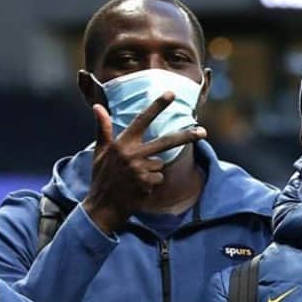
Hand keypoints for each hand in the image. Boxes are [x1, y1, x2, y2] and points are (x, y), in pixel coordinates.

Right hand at [82, 93, 205, 234]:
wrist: (102, 207)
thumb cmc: (101, 178)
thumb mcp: (99, 152)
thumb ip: (102, 128)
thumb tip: (98, 106)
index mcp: (121, 143)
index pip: (142, 120)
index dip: (157, 106)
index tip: (172, 94)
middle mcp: (131, 154)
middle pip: (166, 142)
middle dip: (187, 136)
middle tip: (204, 132)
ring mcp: (139, 170)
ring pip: (160, 165)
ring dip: (152, 172)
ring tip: (135, 179)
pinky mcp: (145, 184)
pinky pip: (158, 179)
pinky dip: (151, 184)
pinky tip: (138, 189)